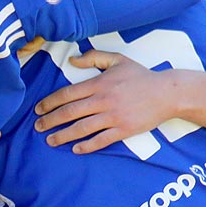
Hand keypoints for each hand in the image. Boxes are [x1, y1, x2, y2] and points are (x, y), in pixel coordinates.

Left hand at [33, 50, 182, 152]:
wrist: (167, 93)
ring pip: (82, 128)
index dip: (50, 102)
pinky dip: (87, 146)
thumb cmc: (141, 76)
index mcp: (99, 83)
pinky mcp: (124, 130)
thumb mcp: (117, 60)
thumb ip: (93, 57)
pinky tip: (76, 149)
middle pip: (70, 112)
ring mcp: (114, 116)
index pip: (68, 94)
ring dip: (63, 135)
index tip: (38, 109)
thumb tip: (71, 59)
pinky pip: (101, 140)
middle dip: (51, 120)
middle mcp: (104, 100)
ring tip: (51, 141)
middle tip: (38, 126)